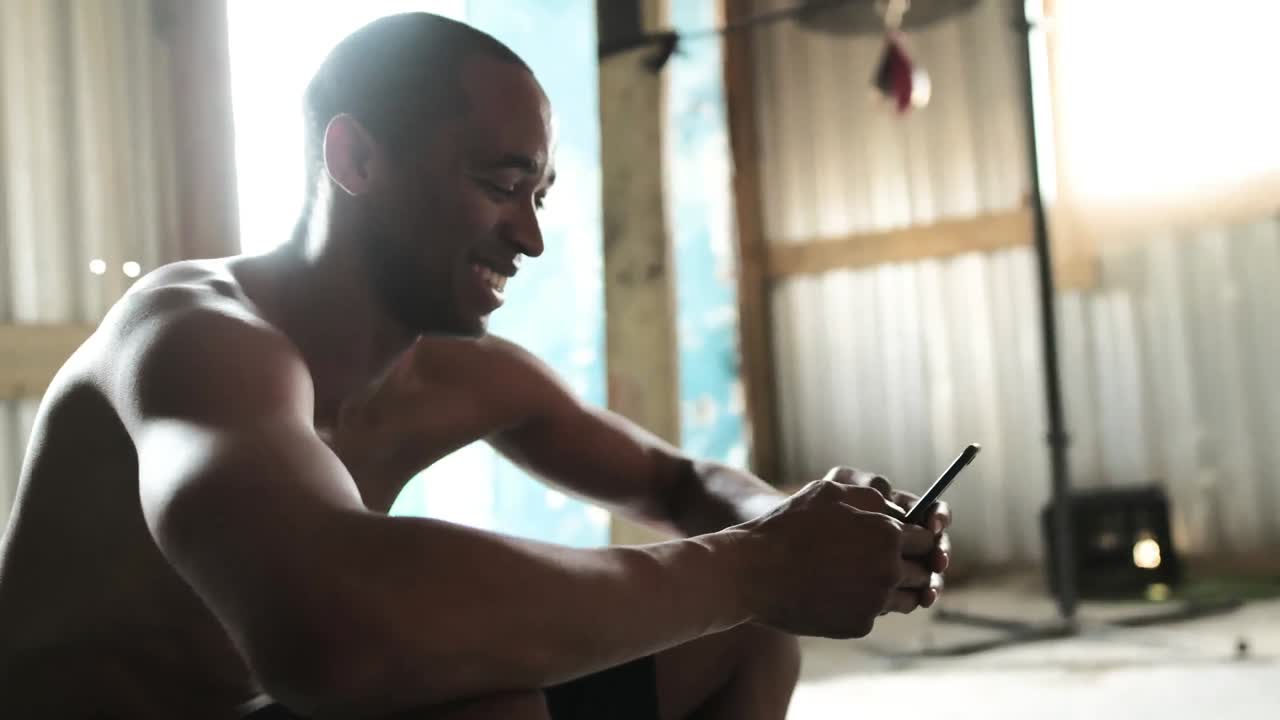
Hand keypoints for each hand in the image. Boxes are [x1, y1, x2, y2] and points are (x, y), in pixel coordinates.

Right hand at [734, 467, 937, 638]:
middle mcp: (889, 569)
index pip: (926, 539)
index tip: (907, 540)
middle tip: (889, 560)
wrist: (753, 572)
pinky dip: (863, 605)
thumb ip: (870, 498)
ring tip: (871, 579)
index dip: (917, 538)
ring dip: (896, 589)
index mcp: (888, 533)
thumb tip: (895, 509)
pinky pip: (874, 615)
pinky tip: (840, 593)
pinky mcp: (858, 625)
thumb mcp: (829, 492)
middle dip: (910, 564)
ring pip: (906, 598)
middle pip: (921, 571)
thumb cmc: (787, 526)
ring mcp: (875, 601)